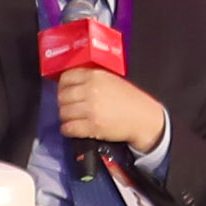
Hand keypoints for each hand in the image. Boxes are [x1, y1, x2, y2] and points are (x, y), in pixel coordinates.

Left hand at [53, 65, 171, 156]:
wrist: (143, 118)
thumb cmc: (129, 99)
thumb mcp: (111, 80)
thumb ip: (92, 79)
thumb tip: (71, 84)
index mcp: (95, 76)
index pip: (66, 78)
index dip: (63, 86)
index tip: (66, 91)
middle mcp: (90, 90)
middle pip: (62, 96)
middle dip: (64, 103)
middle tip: (70, 108)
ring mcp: (90, 109)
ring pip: (63, 113)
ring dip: (66, 117)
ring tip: (73, 119)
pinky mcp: (92, 126)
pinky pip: (68, 128)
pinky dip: (68, 130)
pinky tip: (73, 129)